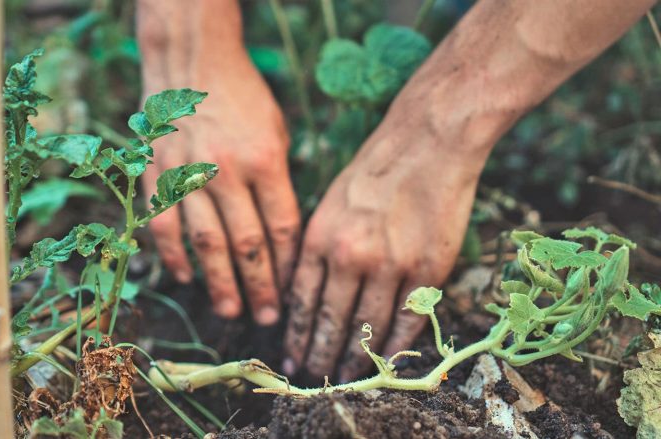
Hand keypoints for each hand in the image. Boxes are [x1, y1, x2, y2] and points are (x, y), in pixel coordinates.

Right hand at [141, 59, 299, 325]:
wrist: (192, 65)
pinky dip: (175, 256)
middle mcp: (227, 171)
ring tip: (231, 311)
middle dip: (260, 286)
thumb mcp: (277, 133)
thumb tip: (282, 238)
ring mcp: (189, 174)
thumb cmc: (244, 100)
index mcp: (265, 161)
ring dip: (219, 283)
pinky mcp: (159, 175)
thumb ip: (279, 182)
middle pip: (247, 244)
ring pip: (206, 243)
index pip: (281, 228)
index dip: (288, 266)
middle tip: (267, 319)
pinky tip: (188, 279)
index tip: (293, 292)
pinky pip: (166, 225)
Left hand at [282, 100, 491, 380]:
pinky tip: (385, 361)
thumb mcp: (330, 202)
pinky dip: (395, 346)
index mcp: (320, 237)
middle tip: (313, 376)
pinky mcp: (427, 269)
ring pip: (367, 328)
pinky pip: (407, 320)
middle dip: (319, 354)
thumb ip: (317, 248)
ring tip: (345, 375)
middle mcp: (350, 256)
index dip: (297, 335)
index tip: (292, 356)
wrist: (428, 141)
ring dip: (355, 357)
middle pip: (330, 321)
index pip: (302, 301)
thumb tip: (303, 293)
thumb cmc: (375, 168)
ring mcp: (390, 265)